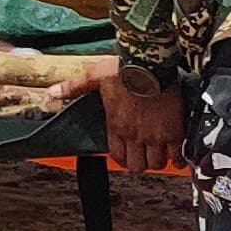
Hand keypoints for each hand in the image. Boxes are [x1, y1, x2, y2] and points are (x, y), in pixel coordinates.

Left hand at [74, 61, 189, 174]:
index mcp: (115, 125)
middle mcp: (134, 135)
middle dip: (141, 163)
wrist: (149, 63)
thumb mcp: (93, 76)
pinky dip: (178, 158)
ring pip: (156, 164)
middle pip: (137, 166)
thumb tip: (52, 92)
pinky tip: (178, 153)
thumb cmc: (121, 68)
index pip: (117, 156)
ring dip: (159, 160)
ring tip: (161, 153)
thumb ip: (73, 87)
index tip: (129, 152)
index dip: (123, 157)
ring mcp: (154, 136)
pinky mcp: (173, 131)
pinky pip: (177, 155)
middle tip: (146, 155)